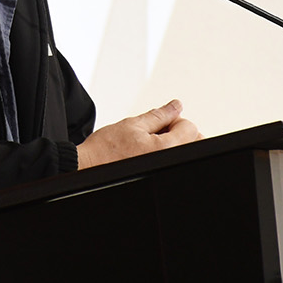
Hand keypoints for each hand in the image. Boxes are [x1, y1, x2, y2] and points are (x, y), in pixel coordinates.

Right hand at [76, 99, 201, 169]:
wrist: (88, 167)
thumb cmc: (105, 149)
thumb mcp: (132, 124)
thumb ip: (159, 115)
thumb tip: (176, 106)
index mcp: (165, 148)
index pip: (190, 128)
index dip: (175, 120)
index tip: (159, 123)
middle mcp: (168, 161)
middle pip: (193, 143)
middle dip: (180, 132)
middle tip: (156, 132)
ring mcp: (163, 170)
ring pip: (183, 153)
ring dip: (173, 143)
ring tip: (149, 144)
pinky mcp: (156, 175)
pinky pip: (170, 162)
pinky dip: (164, 154)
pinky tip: (146, 153)